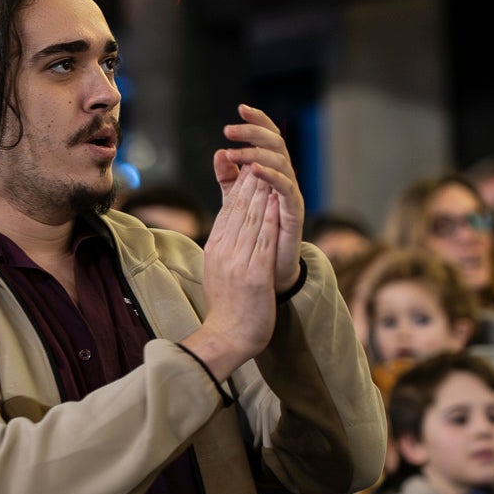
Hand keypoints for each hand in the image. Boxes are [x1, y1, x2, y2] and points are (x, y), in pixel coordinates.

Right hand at [182, 168, 281, 380]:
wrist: (227, 337)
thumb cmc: (227, 309)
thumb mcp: (218, 271)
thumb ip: (225, 247)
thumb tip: (229, 229)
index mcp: (215, 248)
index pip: (228, 210)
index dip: (240, 186)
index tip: (251, 167)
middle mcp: (224, 251)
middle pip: (239, 209)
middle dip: (251, 180)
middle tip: (261, 156)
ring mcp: (238, 261)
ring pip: (252, 218)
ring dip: (262, 191)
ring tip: (270, 169)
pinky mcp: (253, 274)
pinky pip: (264, 239)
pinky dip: (271, 217)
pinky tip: (278, 200)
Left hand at [212, 104, 304, 293]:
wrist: (267, 274)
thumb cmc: (254, 237)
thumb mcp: (236, 203)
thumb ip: (228, 179)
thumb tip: (219, 152)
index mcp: (271, 174)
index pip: (268, 139)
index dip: (258, 122)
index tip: (240, 109)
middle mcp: (284, 180)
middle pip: (277, 143)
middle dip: (254, 132)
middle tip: (229, 129)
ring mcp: (290, 195)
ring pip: (281, 161)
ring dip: (256, 152)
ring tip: (234, 151)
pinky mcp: (294, 213)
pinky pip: (286, 188)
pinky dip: (271, 176)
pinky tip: (253, 170)